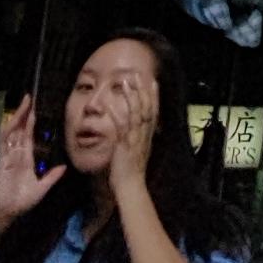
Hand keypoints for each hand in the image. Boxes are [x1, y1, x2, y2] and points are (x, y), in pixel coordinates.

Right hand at [0, 96, 63, 234]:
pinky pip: (3, 145)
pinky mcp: (2, 161)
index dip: (31, 122)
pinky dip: (6, 133)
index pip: (29, 135)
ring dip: (17, 118)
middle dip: (24, 114)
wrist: (9, 212)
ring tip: (24, 105)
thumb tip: (64, 166)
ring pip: (12, 132)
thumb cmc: (23, 201)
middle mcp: (17, 154)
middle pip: (20, 129)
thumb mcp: (42, 188)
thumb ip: (51, 177)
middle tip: (29, 97)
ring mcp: (9, 156)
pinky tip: (11, 123)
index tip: (35, 108)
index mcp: (26, 158)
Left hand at [102, 59, 158, 195]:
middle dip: (143, 90)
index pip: (153, 112)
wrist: (131, 187)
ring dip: (131, 97)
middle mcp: (143, 135)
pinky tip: (109, 105)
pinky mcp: (124, 144)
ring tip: (126, 82)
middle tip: (140, 75)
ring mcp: (134, 138)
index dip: (154, 96)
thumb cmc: (132, 174)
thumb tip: (139, 135)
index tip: (153, 82)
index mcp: (147, 136)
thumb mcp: (140, 154)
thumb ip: (139, 142)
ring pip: (135, 113)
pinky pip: (120, 126)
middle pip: (146, 108)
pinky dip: (115, 114)